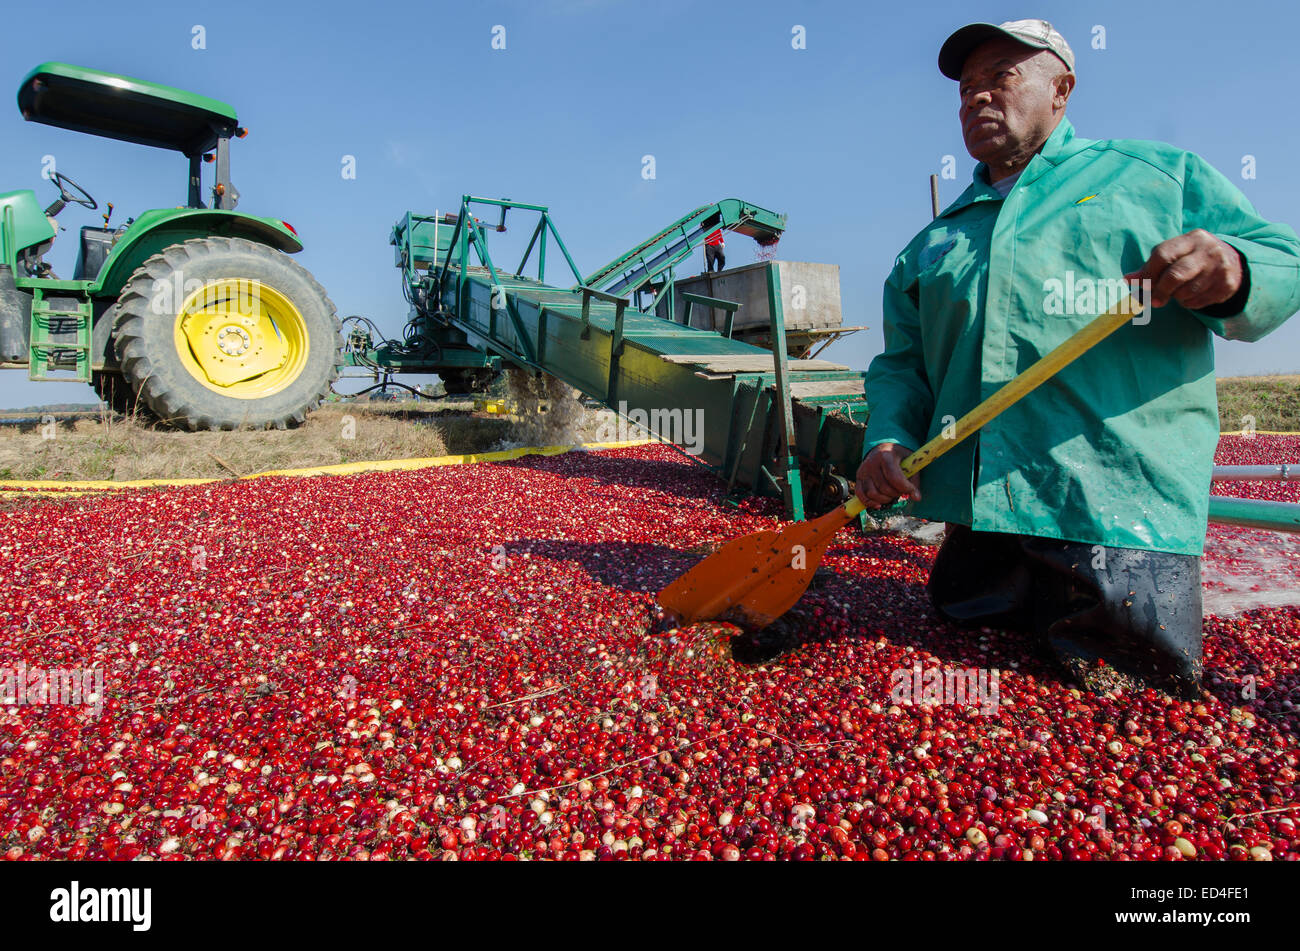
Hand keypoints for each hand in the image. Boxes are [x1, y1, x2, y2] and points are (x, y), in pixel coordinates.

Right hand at [855, 443, 920, 508]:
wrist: (882, 448)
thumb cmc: (899, 456)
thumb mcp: (910, 462)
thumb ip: (914, 480)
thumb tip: (916, 498)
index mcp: (886, 456)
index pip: (894, 477)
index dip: (905, 488)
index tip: (913, 491)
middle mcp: (872, 463)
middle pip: (884, 487)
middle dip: (896, 494)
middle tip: (902, 492)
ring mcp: (863, 471)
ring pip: (872, 493)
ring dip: (885, 500)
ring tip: (892, 496)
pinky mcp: (858, 477)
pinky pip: (861, 495)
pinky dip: (869, 503)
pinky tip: (879, 504)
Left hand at [1123, 229, 1243, 309]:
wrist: (1233, 262)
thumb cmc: (1193, 258)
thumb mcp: (1176, 254)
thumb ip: (1152, 266)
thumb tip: (1128, 279)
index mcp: (1192, 239)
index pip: (1163, 254)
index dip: (1147, 273)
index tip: (1137, 286)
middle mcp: (1208, 251)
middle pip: (1175, 275)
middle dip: (1160, 291)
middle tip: (1154, 301)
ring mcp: (1220, 268)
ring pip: (1187, 291)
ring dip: (1176, 297)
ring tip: (1178, 291)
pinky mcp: (1227, 285)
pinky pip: (1198, 301)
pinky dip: (1189, 303)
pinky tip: (1192, 295)